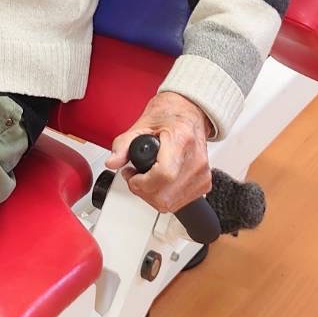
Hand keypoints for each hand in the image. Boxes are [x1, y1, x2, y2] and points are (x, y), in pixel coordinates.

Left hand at [106, 92, 211, 213]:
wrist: (189, 112)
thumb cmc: (169, 115)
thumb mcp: (141, 124)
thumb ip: (123, 144)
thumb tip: (112, 162)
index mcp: (181, 139)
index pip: (164, 174)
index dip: (142, 182)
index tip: (132, 175)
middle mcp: (195, 159)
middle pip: (165, 196)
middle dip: (142, 190)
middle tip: (134, 176)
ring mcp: (202, 174)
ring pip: (171, 204)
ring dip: (151, 196)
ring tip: (145, 177)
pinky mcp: (205, 184)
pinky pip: (180, 202)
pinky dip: (164, 197)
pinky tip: (158, 182)